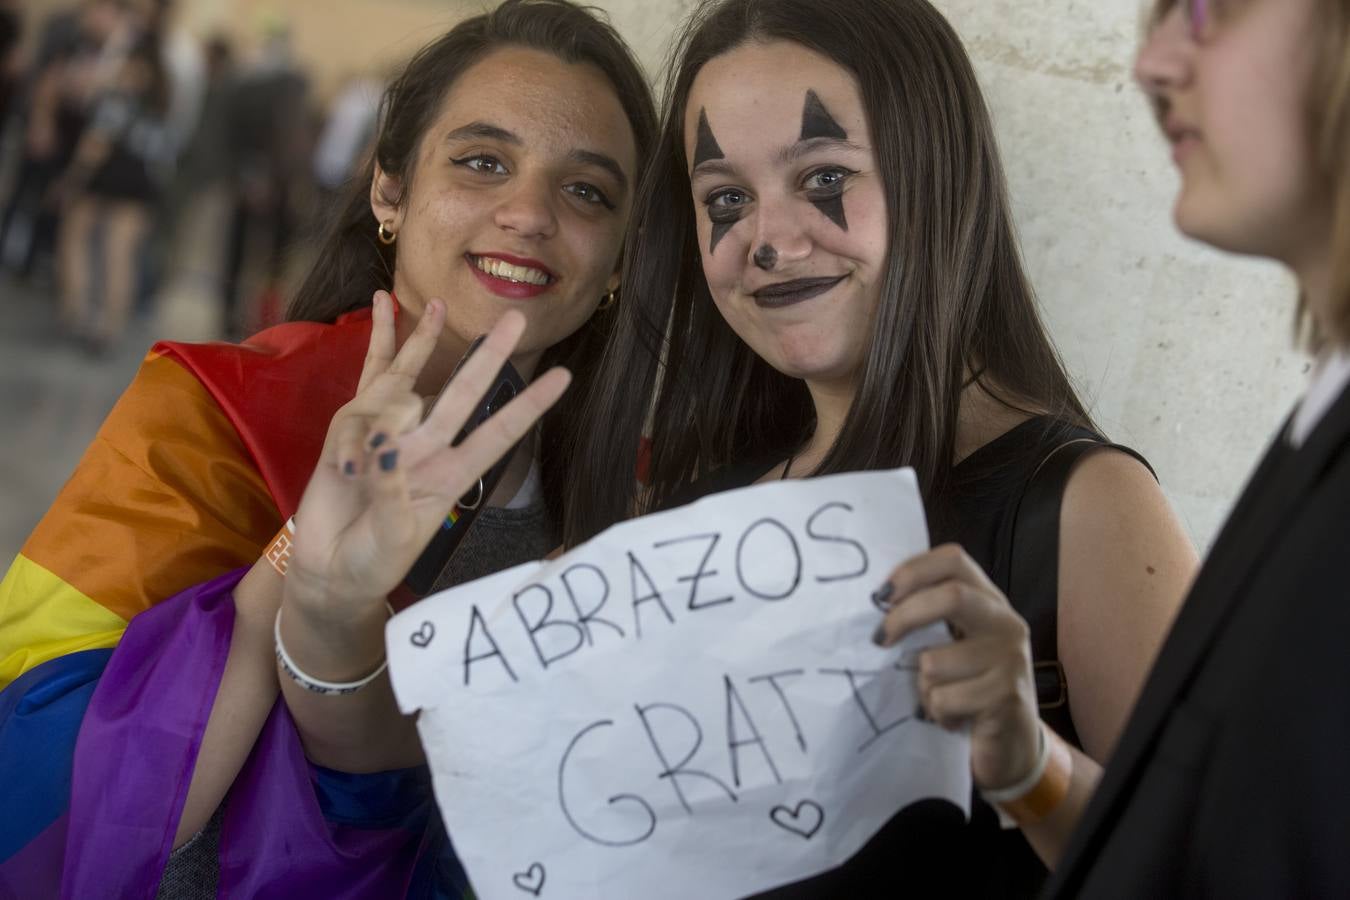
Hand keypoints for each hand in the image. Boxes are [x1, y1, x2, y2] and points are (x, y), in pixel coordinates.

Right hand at [285, 291, 570, 621]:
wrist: (329, 572)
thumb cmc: (372, 563)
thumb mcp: (392, 541)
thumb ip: (393, 498)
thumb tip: (390, 451)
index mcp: (451, 475)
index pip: (499, 435)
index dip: (529, 407)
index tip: (564, 378)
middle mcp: (426, 448)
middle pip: (462, 393)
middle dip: (489, 354)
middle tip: (516, 318)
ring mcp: (388, 436)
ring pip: (405, 387)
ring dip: (403, 383)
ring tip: (393, 403)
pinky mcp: (347, 432)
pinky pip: (356, 408)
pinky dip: (350, 439)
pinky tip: (346, 469)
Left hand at [873, 543, 1040, 789]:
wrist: (1012, 746)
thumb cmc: (969, 689)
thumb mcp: (952, 645)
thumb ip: (928, 619)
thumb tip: (875, 602)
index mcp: (988, 601)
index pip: (954, 560)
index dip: (913, 570)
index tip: (881, 595)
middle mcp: (1005, 622)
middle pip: (951, 596)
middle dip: (904, 617)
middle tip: (879, 640)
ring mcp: (1010, 658)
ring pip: (935, 662)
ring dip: (922, 688)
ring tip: (938, 699)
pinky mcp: (1006, 696)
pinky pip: (944, 699)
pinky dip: (936, 713)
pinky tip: (953, 720)